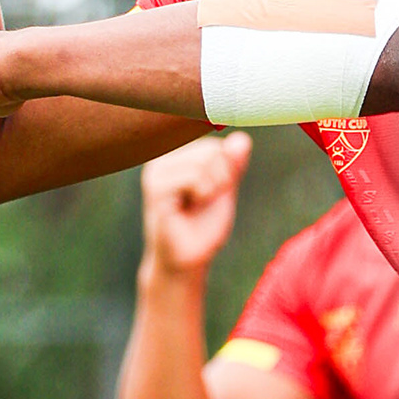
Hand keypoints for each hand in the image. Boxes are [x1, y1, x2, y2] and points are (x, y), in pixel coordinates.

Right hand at [140, 133, 252, 273]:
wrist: (186, 260)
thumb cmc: (202, 226)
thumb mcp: (224, 189)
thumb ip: (232, 164)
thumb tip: (242, 138)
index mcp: (175, 155)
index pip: (216, 145)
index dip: (226, 171)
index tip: (211, 192)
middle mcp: (161, 158)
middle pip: (213, 150)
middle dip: (221, 179)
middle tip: (203, 201)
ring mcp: (156, 172)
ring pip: (206, 162)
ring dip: (212, 189)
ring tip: (195, 206)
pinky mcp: (156, 189)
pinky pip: (195, 177)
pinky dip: (203, 195)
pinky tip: (188, 209)